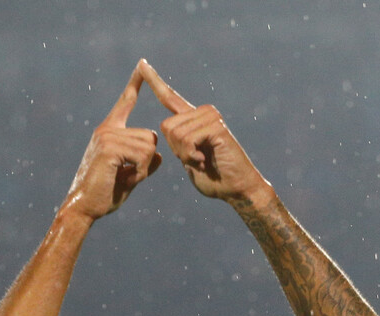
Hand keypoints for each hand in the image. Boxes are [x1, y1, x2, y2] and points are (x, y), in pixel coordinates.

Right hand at [62, 65, 162, 221]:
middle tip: (128, 176)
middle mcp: (107, 129)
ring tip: (125, 179)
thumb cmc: (104, 195)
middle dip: (147, 161)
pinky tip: (125, 180)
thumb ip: (144, 164)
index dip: (135, 84)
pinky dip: (140, 173)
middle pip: (151, 136)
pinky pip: (143, 155)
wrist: (83, 208)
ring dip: (144, 169)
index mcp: (109, 131)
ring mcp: (106, 136)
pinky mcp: (109, 147)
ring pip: (149, 146)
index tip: (142, 64)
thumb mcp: (130, 177)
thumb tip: (160, 155)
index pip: (125, 102)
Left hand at [139, 59, 273, 204]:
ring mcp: (211, 116)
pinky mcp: (216, 125)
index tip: (142, 64)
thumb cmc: (213, 178)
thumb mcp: (188, 158)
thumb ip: (178, 144)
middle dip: (176, 150)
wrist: (237, 188)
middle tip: (196, 159)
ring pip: (175, 134)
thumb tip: (169, 130)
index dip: (154, 81)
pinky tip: (206, 160)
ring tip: (203, 159)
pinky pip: (187, 140)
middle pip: (166, 126)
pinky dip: (192, 156)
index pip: (169, 97)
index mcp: (192, 119)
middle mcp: (202, 112)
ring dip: (186, 155)